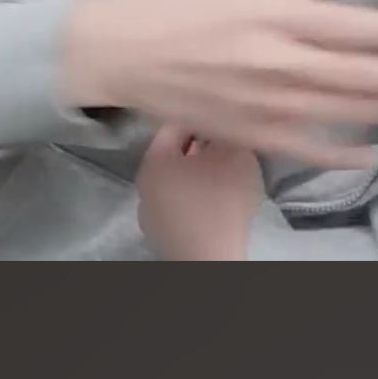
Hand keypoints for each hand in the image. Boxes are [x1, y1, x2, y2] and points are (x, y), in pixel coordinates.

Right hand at [60, 0, 377, 168]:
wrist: (130, 53)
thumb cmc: (187, 5)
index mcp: (281, 15)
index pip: (358, 27)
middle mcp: (283, 62)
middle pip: (364, 75)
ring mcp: (271, 105)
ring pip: (348, 112)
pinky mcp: (256, 135)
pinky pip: (311, 149)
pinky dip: (346, 154)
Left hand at [138, 127, 264, 260]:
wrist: (213, 259)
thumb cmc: (220, 200)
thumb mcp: (235, 152)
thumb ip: (227, 130)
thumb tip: (223, 121)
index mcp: (151, 161)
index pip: (175, 125)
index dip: (202, 119)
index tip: (223, 122)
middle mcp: (142, 187)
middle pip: (174, 154)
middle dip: (201, 147)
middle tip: (227, 147)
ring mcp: (150, 216)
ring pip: (177, 182)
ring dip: (199, 174)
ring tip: (225, 175)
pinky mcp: (163, 238)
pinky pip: (181, 206)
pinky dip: (197, 200)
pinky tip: (217, 203)